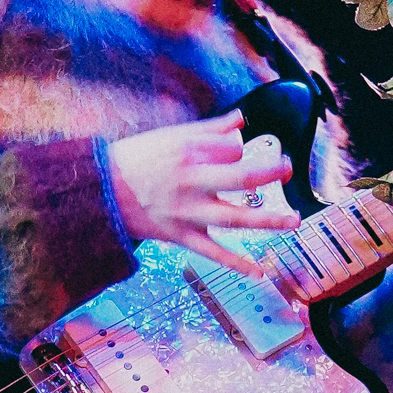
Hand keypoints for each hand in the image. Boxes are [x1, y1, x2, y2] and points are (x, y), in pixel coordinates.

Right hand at [106, 112, 299, 276]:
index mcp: (189, 153)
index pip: (232, 149)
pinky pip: (212, 252)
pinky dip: (235, 263)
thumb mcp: (171, 137)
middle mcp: (191, 182)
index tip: (240, 152)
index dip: (241, 149)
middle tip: (289, 168)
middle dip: (270, 173)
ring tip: (294, 220)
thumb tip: (240, 122)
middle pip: (241, 179)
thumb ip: (209, 130)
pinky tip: (258, 271)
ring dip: (267, 220)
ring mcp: (188, 212)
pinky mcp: (180, 235)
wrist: (99, 192)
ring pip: (234, 218)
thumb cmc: (136, 160)